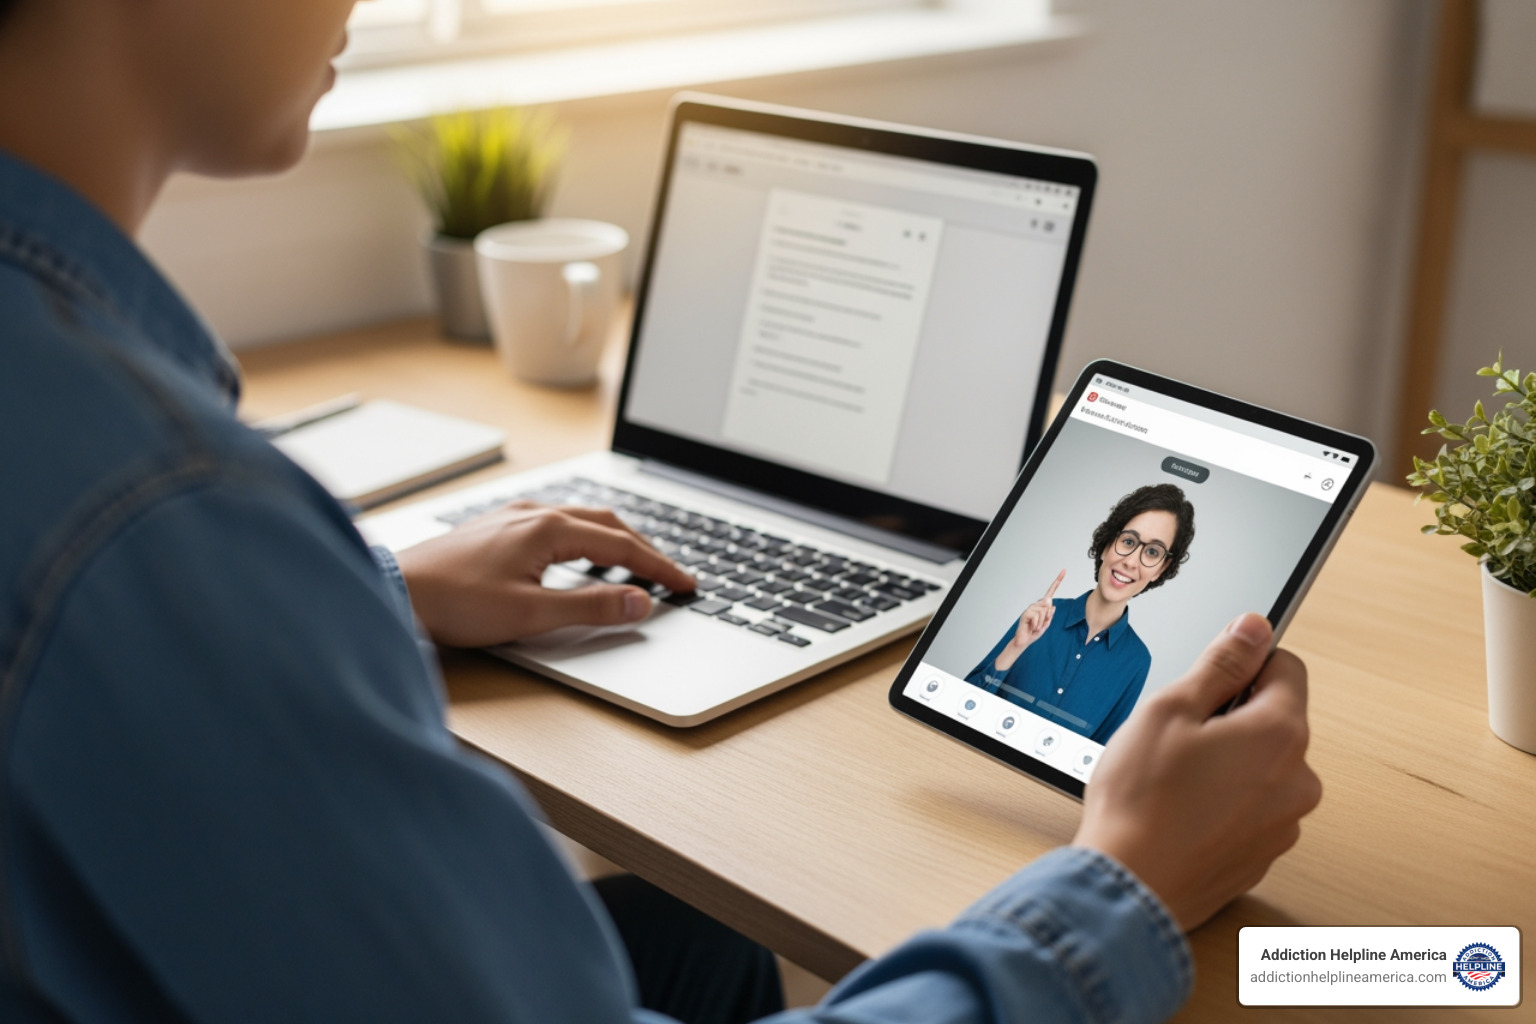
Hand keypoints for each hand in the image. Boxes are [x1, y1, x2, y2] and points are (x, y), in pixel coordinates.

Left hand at [393, 503, 695, 647]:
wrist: (395, 591)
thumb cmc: (454, 603)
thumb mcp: (531, 614)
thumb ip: (591, 608)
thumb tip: (640, 603)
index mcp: (550, 528)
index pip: (623, 547)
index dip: (659, 568)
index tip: (687, 584)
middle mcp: (535, 514)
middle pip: (608, 524)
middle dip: (645, 549)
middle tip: (670, 574)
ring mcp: (514, 517)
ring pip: (582, 520)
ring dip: (616, 539)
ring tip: (636, 562)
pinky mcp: (497, 528)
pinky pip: (557, 523)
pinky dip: (585, 537)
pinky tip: (579, 553)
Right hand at [995, 569, 1064, 670]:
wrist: (1024, 641)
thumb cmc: (1034, 632)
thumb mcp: (1047, 623)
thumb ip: (1049, 614)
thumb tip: (1050, 602)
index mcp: (1042, 606)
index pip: (1051, 592)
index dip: (1057, 581)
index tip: (1064, 571)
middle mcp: (1036, 605)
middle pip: (1049, 605)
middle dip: (1047, 617)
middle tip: (1040, 625)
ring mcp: (1030, 608)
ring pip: (1044, 611)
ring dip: (1041, 622)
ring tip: (1035, 626)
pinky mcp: (1026, 613)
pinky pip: (1037, 616)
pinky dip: (1037, 624)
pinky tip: (1031, 626)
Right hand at [1072, 613, 1321, 930]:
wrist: (1130, 886)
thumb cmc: (1142, 801)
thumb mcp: (1171, 708)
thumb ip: (1221, 663)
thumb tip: (1254, 627)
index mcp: (1281, 734)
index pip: (1287, 666)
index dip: (1243, 662)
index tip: (1208, 677)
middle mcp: (1298, 780)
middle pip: (1274, 720)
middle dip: (1231, 717)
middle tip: (1176, 733)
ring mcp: (1283, 824)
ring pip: (1261, 767)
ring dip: (1227, 762)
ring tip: (1173, 778)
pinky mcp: (1262, 855)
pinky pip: (1250, 809)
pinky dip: (1222, 803)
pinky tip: (1179, 810)